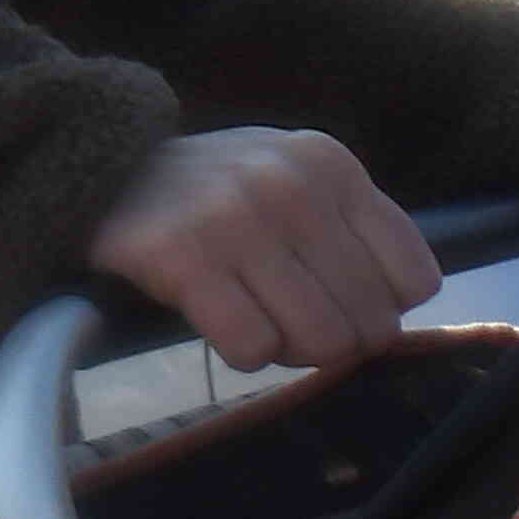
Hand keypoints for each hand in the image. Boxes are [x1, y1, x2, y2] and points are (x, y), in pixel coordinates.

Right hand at [85, 125, 438, 371]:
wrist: (103, 167)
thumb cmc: (221, 192)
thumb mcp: (300, 180)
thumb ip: (357, 230)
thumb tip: (400, 311)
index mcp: (333, 166)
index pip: (416, 281)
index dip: (384, 308)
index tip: (344, 300)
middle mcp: (293, 186)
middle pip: (370, 322)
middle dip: (337, 339)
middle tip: (293, 319)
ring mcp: (237, 219)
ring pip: (320, 342)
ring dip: (291, 350)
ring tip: (260, 318)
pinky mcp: (183, 257)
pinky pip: (253, 348)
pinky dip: (244, 352)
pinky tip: (222, 320)